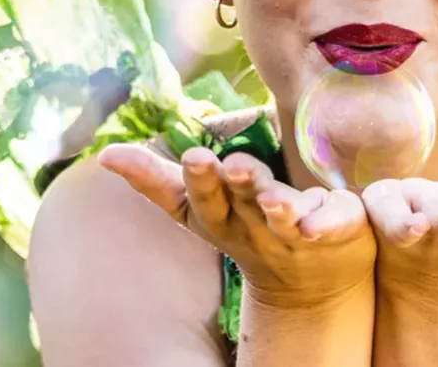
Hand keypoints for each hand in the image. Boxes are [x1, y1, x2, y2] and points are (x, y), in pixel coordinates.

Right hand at [99, 143, 374, 306]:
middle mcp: (249, 224)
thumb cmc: (250, 226)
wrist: (313, 282)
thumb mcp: (201, 206)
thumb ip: (156, 179)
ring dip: (272, 202)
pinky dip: (323, 221)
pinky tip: (318, 221)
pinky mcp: (333, 230)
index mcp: (216, 215)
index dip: (192, 181)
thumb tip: (104, 156)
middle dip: (221, 184)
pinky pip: (329, 224)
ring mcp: (290, 232)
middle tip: (216, 162)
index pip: (193, 199)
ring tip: (272, 195)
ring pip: (278, 215)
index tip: (189, 156)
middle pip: (231, 203)